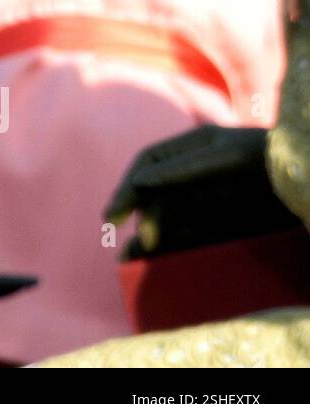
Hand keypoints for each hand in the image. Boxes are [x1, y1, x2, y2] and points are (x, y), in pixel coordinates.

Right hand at [105, 125, 293, 256]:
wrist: (302, 178)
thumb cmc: (271, 161)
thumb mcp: (228, 159)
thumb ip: (184, 168)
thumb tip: (141, 180)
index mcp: (193, 146)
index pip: (148, 163)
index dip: (128, 187)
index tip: (113, 214)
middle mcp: (195, 170)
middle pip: (155, 192)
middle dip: (141, 216)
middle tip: (131, 242)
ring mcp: (208, 195)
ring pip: (167, 215)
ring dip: (149, 234)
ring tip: (134, 257)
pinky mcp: (221, 221)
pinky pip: (187, 232)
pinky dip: (169, 243)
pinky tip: (154, 257)